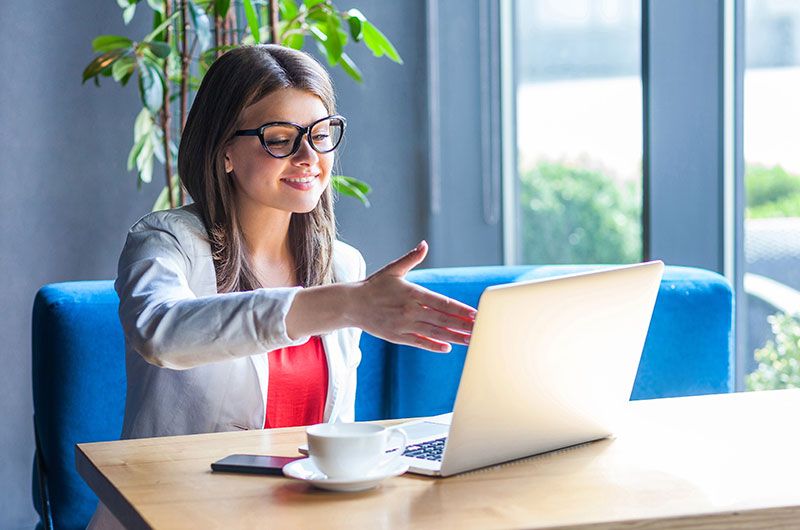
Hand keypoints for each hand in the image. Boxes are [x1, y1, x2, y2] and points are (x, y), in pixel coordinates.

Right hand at [351, 241, 475, 352]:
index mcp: (412, 293)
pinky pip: (419, 342)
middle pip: (442, 320)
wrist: (351, 304)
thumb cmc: (374, 286)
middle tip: (481, 329)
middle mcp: (410, 310)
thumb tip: (424, 245)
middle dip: (463, 325)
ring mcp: (404, 325)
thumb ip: (411, 258)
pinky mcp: (397, 336)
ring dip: (453, 337)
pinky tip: (447, 347)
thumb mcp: (393, 270)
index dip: (460, 309)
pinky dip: (433, 346)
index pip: (442, 303)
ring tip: (470, 341)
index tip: (475, 313)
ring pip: (434, 333)